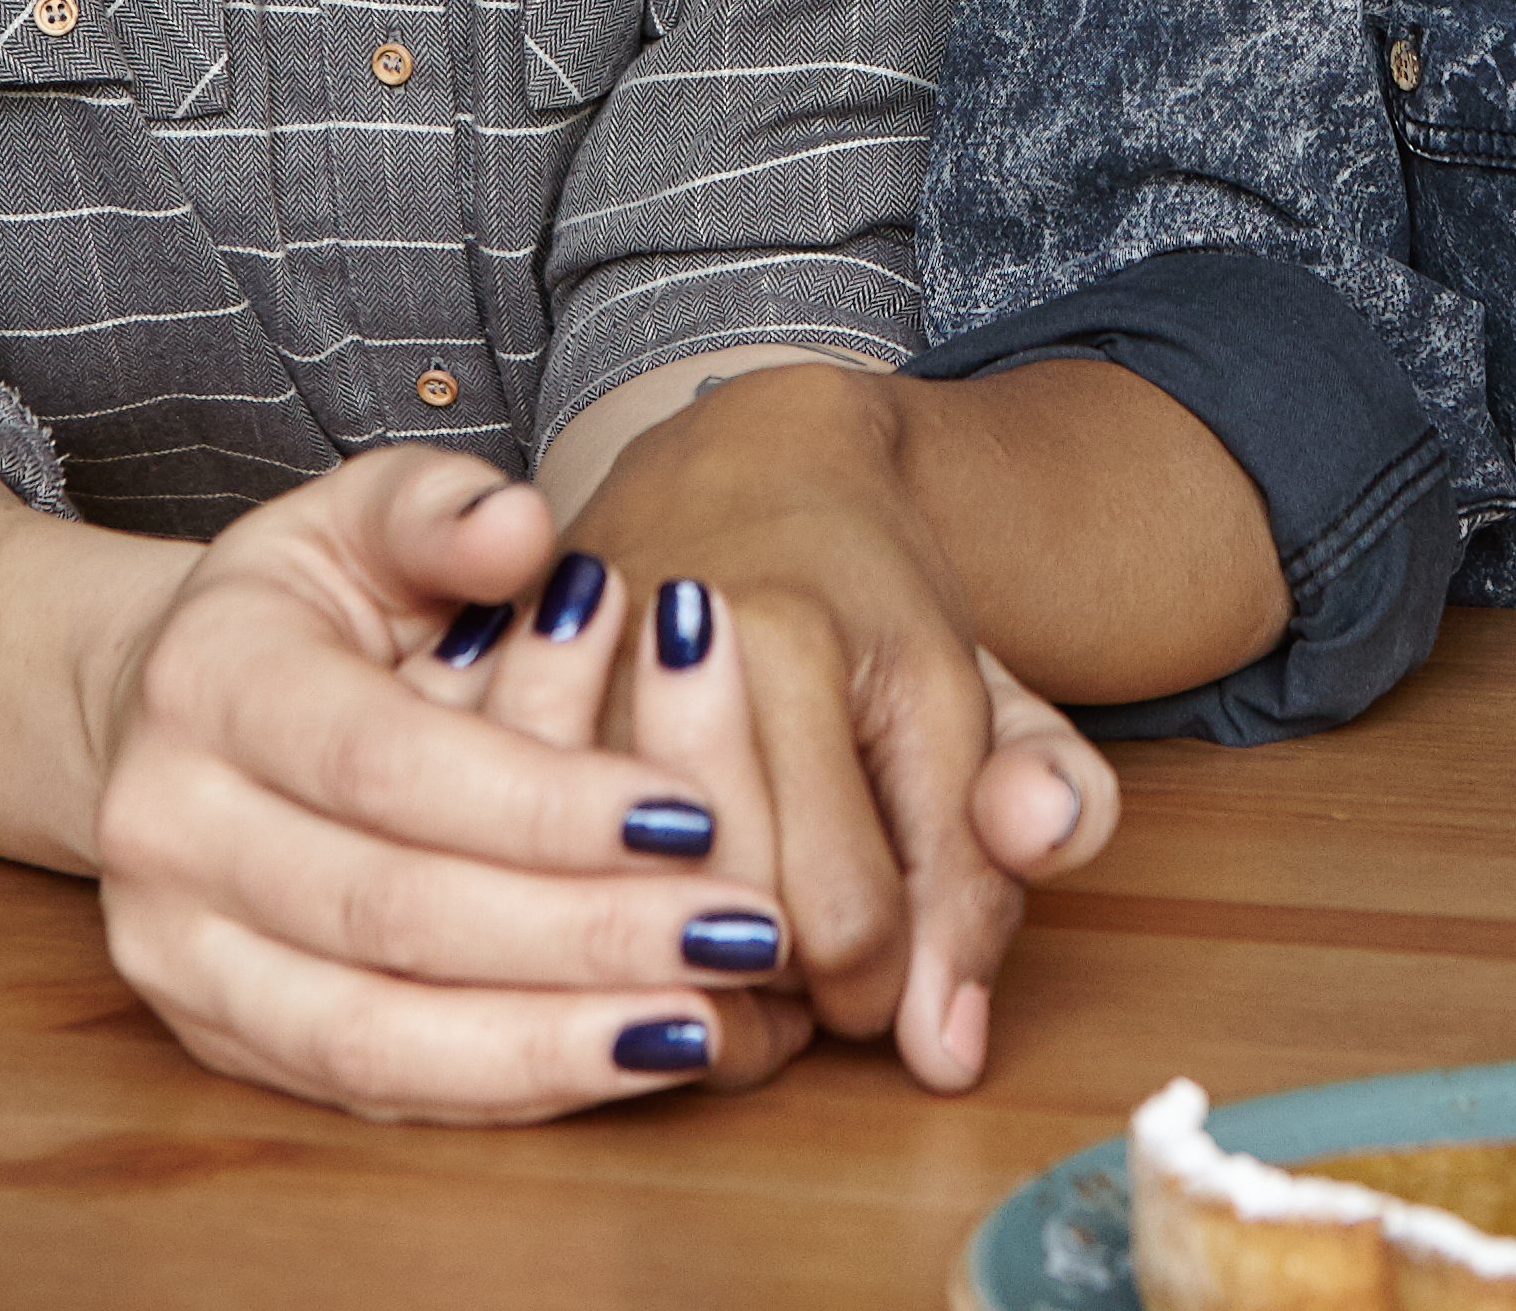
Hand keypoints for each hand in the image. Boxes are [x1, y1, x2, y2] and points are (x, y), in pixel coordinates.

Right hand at [79, 447, 812, 1121]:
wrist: (167, 709)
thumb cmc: (305, 604)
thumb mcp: (361, 515)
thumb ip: (441, 510)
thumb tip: (523, 526)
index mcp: (206, 680)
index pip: (387, 760)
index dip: (542, 801)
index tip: (691, 817)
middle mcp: (165, 829)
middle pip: (390, 913)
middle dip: (581, 933)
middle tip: (741, 931)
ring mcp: (175, 952)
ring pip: (370, 1035)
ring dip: (548, 1043)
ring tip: (700, 1024)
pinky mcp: (215, 1037)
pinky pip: (367, 1088)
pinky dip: (503, 1088)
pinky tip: (623, 1060)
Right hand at [560, 366, 1121, 1088]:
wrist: (742, 468)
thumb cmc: (870, 602)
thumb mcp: (985, 698)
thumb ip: (1030, 829)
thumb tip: (951, 1046)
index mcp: (794, 639)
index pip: (847, 922)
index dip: (887, 984)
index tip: (895, 947)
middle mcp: (655, 654)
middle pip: (723, 930)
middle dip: (788, 982)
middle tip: (817, 933)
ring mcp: (554, 683)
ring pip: (623, 923)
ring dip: (689, 965)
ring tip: (739, 915)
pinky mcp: (485, 714)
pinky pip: (533, 884)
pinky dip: (605, 924)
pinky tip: (652, 896)